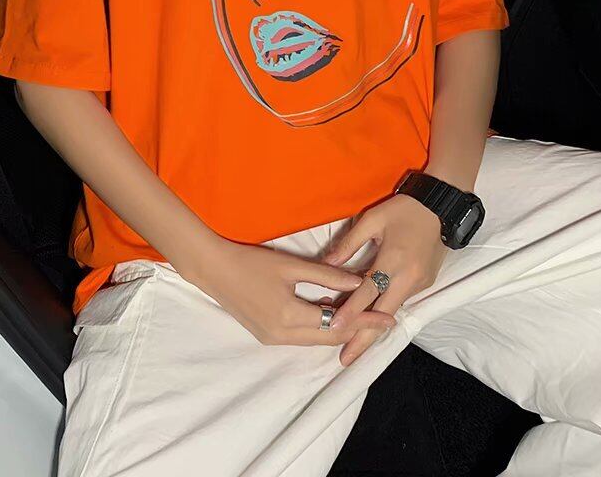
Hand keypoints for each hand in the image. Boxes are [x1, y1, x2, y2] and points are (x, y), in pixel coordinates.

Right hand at [187, 238, 396, 346]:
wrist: (213, 269)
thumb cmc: (250, 262)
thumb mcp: (291, 265)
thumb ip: (326, 274)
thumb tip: (359, 280)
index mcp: (289, 317)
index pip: (337, 324)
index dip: (364, 321)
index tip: (388, 317)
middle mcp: (282, 335)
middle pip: (329, 338)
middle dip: (357, 329)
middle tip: (382, 319)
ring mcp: (272, 339)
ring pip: (315, 340)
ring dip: (338, 329)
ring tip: (362, 316)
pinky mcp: (266, 336)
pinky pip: (301, 337)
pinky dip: (319, 328)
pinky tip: (329, 312)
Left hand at [322, 194, 447, 364]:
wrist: (440, 206)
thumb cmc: (403, 209)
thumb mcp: (372, 220)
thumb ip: (349, 243)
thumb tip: (327, 263)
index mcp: (393, 261)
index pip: (367, 292)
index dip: (350, 311)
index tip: (334, 328)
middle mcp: (409, 278)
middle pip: (382, 315)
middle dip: (364, 339)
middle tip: (346, 359)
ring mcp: (420, 283)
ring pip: (391, 310)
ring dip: (373, 326)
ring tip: (351, 342)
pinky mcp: (426, 283)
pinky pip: (400, 301)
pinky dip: (384, 311)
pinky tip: (369, 319)